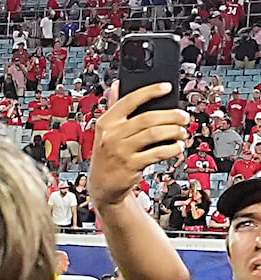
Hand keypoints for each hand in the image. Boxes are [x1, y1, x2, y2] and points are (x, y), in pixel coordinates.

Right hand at [88, 81, 189, 207]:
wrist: (102, 186)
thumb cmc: (107, 156)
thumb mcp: (105, 131)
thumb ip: (113, 108)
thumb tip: (117, 86)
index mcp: (106, 122)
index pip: (130, 101)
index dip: (150, 91)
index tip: (167, 88)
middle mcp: (112, 136)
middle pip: (149, 118)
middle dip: (172, 115)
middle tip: (184, 117)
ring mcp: (121, 151)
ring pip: (156, 134)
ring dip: (175, 131)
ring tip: (182, 132)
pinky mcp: (131, 166)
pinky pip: (158, 153)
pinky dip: (172, 149)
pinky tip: (177, 147)